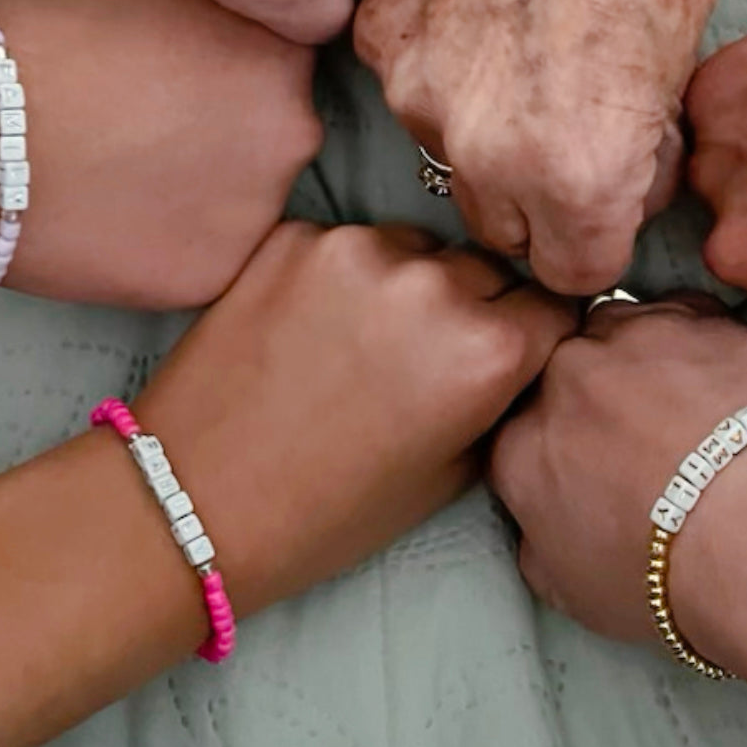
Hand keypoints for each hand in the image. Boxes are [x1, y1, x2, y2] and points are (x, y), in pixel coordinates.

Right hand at [0, 0, 320, 307]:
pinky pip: (212, 251)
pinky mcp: (218, 273)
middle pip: (279, 127)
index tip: (190, 68)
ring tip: (133, 174)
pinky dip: (178, 239)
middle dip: (234, 124)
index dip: (238, 60)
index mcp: (282, 51)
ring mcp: (260, 210)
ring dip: (210, 185)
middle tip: (155, 124)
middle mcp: (294, 131)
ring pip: (250, 195)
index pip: (290, 55)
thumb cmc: (49, 33)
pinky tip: (124, 218)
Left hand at [134, 222, 575, 612]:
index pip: (554, 305)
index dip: (536, 332)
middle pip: (487, 269)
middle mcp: (431, 284)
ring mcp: (356, 250)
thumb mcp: (451, 475)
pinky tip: (310, 325)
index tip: (516, 347)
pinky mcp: (293, 236)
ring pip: (416, 248)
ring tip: (361, 340)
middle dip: (475, 304)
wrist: (192, 501)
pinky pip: (346, 243)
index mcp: (486, 349)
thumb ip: (501, 400)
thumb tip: (520, 355)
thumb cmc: (327, 510)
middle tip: (428, 354)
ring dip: (409, 281)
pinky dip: (341, 275)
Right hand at [355, 0, 746, 294]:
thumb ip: (629, 155)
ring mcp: (413, 76)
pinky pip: (409, 81)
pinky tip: (486, 5)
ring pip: (449, 158)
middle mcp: (477, 142)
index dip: (604, 235)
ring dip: (488, 134)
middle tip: (583, 122)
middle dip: (546, 200)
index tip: (617, 193)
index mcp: (573, 168)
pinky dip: (444, 64)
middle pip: (501, 230)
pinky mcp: (379, 17)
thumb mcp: (684, 64)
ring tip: (536, 51)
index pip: (571, 272)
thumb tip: (608, 185)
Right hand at [489, 295, 746, 649]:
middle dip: (588, 399)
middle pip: (559, 370)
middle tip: (637, 440)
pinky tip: (719, 382)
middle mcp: (561, 376)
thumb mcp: (573, 593)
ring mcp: (627, 336)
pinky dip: (692, 339)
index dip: (551, 451)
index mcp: (518, 445)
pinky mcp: (692, 315)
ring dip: (635, 358)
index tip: (582, 471)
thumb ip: (536, 546)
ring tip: (684, 408)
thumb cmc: (676, 575)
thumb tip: (538, 527)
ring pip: (613, 330)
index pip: (514, 431)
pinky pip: (679, 313)